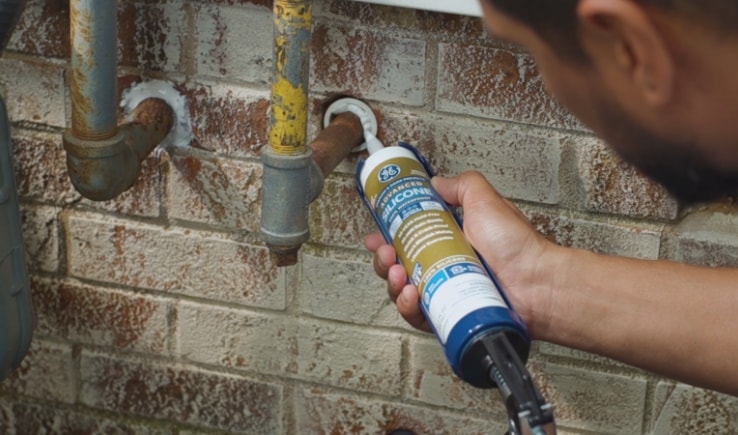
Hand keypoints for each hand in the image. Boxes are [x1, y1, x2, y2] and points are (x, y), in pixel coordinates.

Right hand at [365, 171, 557, 337]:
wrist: (537, 283)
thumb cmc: (517, 246)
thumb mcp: (486, 201)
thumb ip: (462, 186)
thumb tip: (436, 182)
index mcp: (449, 239)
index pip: (408, 237)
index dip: (388, 236)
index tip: (376, 235)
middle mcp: (444, 264)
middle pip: (399, 265)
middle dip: (384, 260)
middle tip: (387, 254)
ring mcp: (445, 291)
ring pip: (403, 290)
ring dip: (392, 282)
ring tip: (399, 274)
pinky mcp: (448, 315)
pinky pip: (419, 315)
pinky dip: (408, 306)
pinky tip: (411, 295)